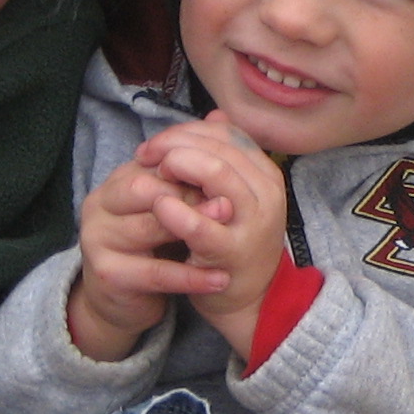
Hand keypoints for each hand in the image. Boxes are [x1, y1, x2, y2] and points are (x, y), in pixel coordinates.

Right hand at [69, 158, 238, 358]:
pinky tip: (220, 279)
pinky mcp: (106, 275)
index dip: (190, 172)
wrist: (121, 301)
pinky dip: (190, 276)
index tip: (228, 181)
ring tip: (229, 235)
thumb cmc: (153, 250)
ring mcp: (97, 240)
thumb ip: (183, 195)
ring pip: (148, 228)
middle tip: (228, 208)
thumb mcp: (167, 216)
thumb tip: (224, 183)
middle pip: (143, 189)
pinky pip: (155, 273)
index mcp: (114, 183)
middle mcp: (98, 206)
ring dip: (191, 230)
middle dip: (187, 196)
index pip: (153, 166)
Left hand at [135, 112, 289, 357]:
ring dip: (178, 166)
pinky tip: (157, 205)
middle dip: (175, 144)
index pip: (226, 133)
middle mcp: (267, 192)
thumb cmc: (233, 241)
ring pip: (216, 173)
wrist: (248, 299)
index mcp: (266, 173)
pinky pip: (202, 224)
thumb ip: (224, 157)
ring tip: (152, 173)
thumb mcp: (234, 195)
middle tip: (146, 155)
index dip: (186, 131)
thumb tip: (215, 114)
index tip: (156, 143)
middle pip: (219, 147)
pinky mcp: (233, 252)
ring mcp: (254, 221)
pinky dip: (176, 210)